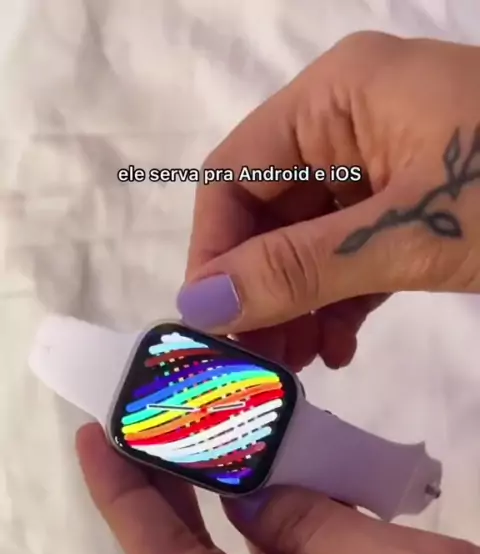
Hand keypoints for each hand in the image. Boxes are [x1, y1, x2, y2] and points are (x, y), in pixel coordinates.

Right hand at [178, 33, 479, 368]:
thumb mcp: (408, 235)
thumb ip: (301, 268)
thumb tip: (201, 304)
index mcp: (339, 97)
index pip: (234, 174)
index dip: (214, 254)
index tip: (213, 331)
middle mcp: (352, 119)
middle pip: (270, 211)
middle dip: (259, 291)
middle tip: (258, 367)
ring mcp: (388, 160)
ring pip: (310, 238)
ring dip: (298, 305)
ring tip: (300, 369)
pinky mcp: (418, 200)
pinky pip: (355, 250)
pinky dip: (342, 300)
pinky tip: (339, 348)